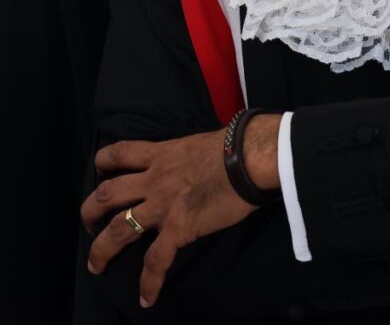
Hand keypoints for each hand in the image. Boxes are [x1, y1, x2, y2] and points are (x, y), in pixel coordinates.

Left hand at [81, 117, 280, 307]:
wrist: (248, 158)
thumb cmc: (232, 145)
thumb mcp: (197, 142)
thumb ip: (184, 155)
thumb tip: (192, 163)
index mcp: (160, 154)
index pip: (119, 153)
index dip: (103, 163)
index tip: (101, 173)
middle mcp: (154, 179)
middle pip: (107, 194)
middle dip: (90, 211)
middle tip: (89, 225)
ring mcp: (162, 204)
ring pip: (118, 228)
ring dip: (101, 249)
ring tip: (96, 264)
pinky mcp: (177, 228)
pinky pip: (155, 260)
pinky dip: (149, 281)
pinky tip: (146, 298)